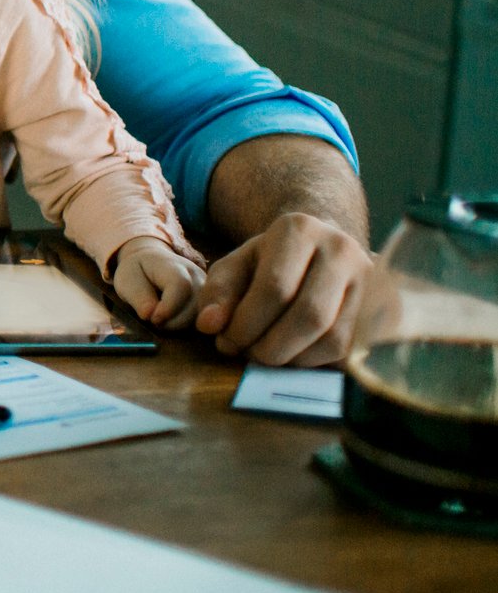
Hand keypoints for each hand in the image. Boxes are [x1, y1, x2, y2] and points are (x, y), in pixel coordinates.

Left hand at [110, 237, 206, 327]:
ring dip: (179, 325)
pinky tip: (173, 321)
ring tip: (161, 319)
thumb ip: (138, 297)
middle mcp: (196, 275)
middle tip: (154, 321)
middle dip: (173, 322)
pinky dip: (186, 326)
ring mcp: (206, 289)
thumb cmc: (138, 272)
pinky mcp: (208, 301)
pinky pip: (202, 320)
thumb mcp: (128, 280)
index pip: (180, 285)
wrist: (151, 263)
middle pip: (194, 305)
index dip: (168, 307)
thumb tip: (149, 315)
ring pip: (200, 316)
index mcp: (174, 265)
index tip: (153, 319)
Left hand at [194, 212, 370, 366]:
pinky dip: (316, 362)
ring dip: (293, 359)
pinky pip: (350, 351)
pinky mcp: (383, 309)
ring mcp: (371, 280)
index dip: (246, 324)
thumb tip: (209, 325)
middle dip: (270, 346)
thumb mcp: (236, 266)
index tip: (225, 341)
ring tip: (267, 354)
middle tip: (247, 354)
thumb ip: (217, 292)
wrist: (320, 249)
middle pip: (309, 315)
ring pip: (333, 338)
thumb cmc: (271, 261)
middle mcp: (342, 249)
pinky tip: (294, 354)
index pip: (275, 287)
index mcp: (299, 230)